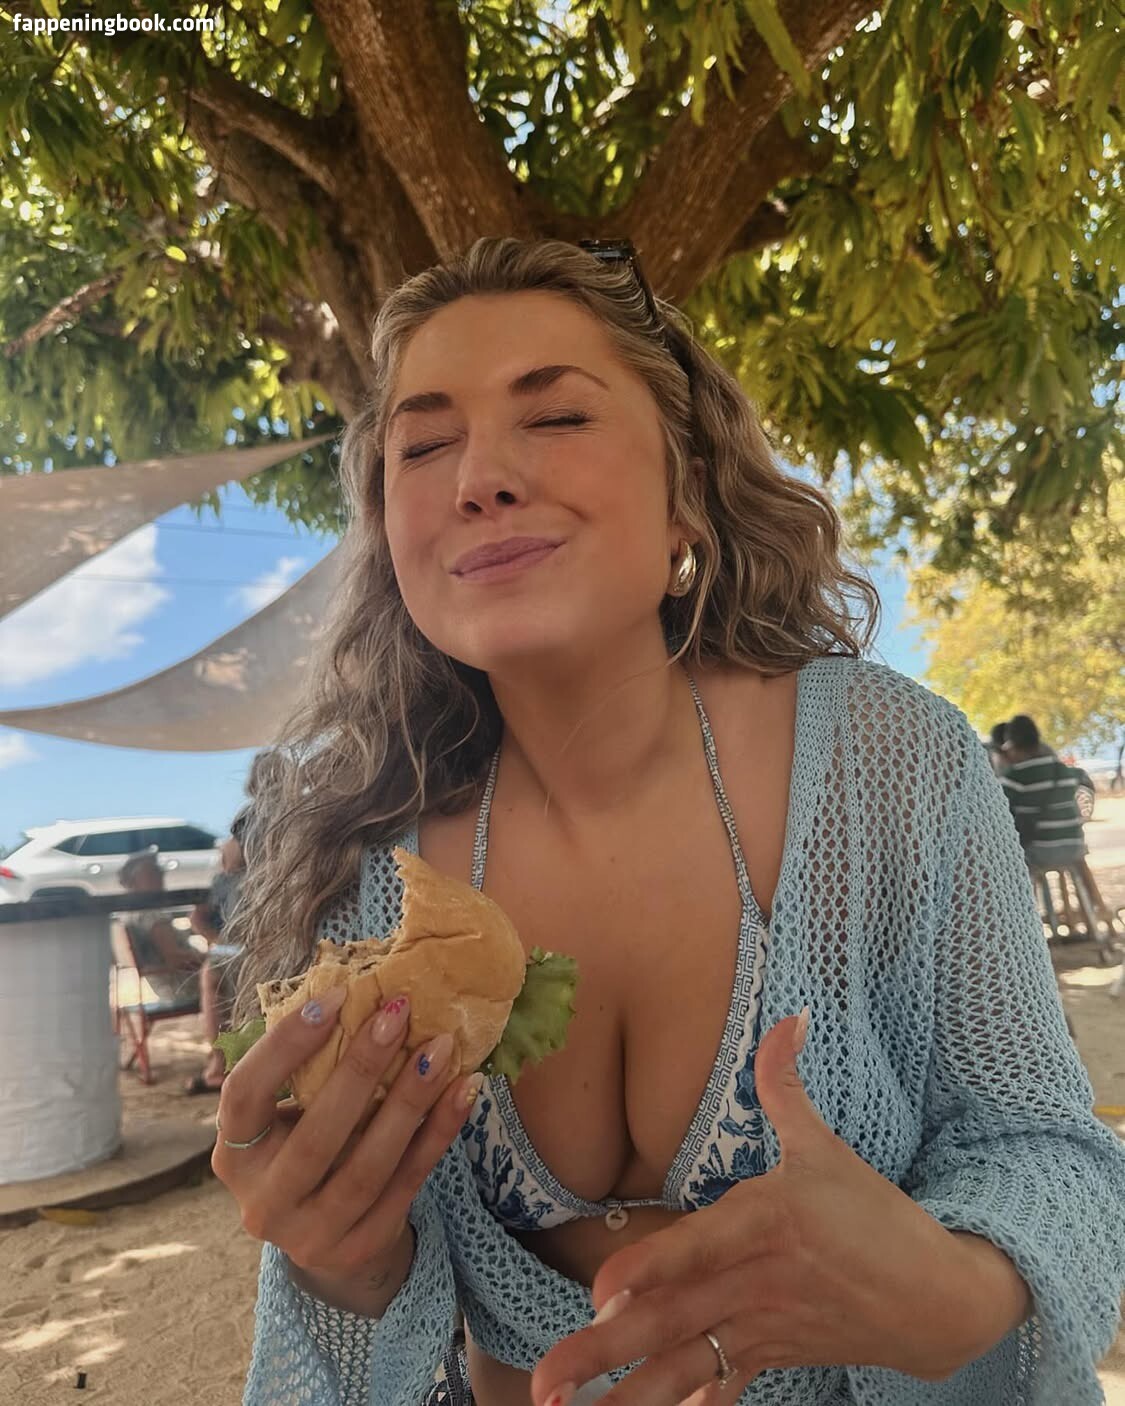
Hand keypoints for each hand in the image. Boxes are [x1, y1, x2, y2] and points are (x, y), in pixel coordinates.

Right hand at [211, 986, 475, 1282]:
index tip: (335, 997)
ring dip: (411, 1100)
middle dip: (362, 1068)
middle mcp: (262, 1203)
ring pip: (368, 1165)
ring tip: (441, 1048)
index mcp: (233, 1155)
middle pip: (316, 1135)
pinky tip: (463, 1091)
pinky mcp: (360, 1247)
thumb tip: (356, 988)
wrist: (329, 1238)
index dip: (286, 1045)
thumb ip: (307, 1072)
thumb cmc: (307, 1148)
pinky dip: (439, 1133)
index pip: (244, 1095)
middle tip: (400, 1012)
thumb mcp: (288, 1118)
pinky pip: (408, 1183)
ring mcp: (310, 1235)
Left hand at [532, 1013, 1025, 1405]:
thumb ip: (784, 1083)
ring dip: (625, 1398)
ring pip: (683, 1365)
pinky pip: (721, 1386)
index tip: (599, 1294)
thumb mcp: (826, 1144)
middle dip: (604, 1351)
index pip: (700, 1248)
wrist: (936, 1299)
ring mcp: (760, 1327)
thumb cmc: (874, 1215)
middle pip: (672, 1319)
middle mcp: (756, 1282)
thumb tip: (788, 1014)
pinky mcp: (769, 1357)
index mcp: (766, 1223)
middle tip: (545, 1382)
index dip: (651, 1270)